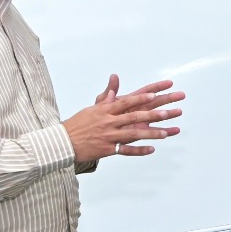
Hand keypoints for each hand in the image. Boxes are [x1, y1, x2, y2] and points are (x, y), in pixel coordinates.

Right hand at [63, 78, 184, 160]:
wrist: (63, 142)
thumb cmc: (78, 124)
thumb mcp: (92, 108)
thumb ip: (107, 97)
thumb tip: (114, 80)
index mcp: (105, 110)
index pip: (126, 102)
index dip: (141, 98)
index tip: (155, 94)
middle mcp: (109, 122)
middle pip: (134, 117)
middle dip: (152, 115)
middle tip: (167, 112)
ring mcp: (109, 136)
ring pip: (133, 134)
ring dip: (150, 133)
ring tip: (166, 133)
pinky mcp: (107, 150)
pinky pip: (126, 151)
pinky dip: (139, 150)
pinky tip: (152, 149)